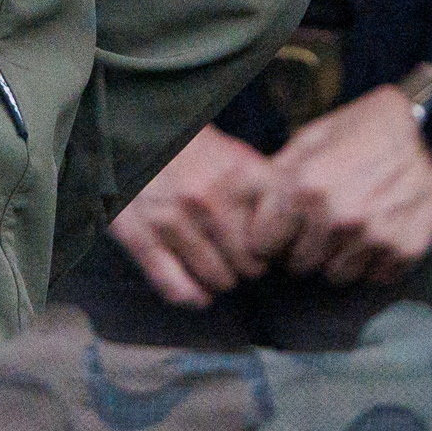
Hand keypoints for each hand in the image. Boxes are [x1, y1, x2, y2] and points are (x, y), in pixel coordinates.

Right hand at [109, 127, 277, 308]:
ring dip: (223, 280)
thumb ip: (270, 196)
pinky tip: (199, 293)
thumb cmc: (201, 155)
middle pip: (250, 266)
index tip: (272, 250)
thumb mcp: (243, 160)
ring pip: (218, 280)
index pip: (278, 239)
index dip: (278, 249)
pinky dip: (194, 297)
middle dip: (250, 267)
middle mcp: (209, 199)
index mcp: (242, 177)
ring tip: (221, 269)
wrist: (144, 134)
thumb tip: (291, 242)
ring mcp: (173, 220)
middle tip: (244, 261)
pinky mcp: (141, 236)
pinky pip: (177, 288)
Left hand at [261, 83, 431, 285]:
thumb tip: (255, 199)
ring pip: (336, 276)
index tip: (282, 230)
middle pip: (299, 265)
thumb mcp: (319, 132)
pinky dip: (375, 260)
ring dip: (340, 257)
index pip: (263, 243)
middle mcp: (337, 217)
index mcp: (307, 185)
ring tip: (355, 226)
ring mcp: (372, 238)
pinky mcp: (404, 251)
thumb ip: (283, 167)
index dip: (270, 236)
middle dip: (305, 247)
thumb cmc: (378, 123)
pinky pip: (375, 276)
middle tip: (323, 226)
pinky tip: (383, 229)